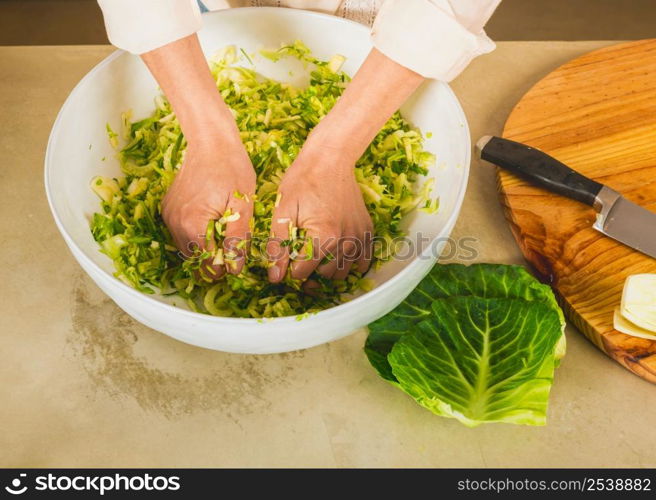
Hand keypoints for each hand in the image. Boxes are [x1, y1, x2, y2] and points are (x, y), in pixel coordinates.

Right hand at [162, 136, 254, 277]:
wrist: (210, 141)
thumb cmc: (232, 168)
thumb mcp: (243, 204)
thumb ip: (237, 238)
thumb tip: (234, 268)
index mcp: (193, 224)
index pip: (206, 264)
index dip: (223, 268)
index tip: (237, 263)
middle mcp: (174, 222)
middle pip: (193, 259)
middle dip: (212, 262)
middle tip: (232, 254)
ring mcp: (168, 215)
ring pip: (185, 248)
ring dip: (203, 250)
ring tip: (224, 239)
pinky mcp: (167, 208)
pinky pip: (180, 233)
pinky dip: (194, 237)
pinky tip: (211, 227)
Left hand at [267, 141, 372, 282]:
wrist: (330, 158)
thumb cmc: (303, 180)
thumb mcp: (283, 212)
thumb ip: (279, 247)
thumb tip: (275, 277)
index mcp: (324, 237)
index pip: (303, 272)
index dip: (289, 271)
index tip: (284, 262)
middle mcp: (346, 240)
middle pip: (325, 276)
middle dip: (309, 275)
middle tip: (298, 264)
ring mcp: (359, 236)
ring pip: (344, 272)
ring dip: (328, 272)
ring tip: (316, 261)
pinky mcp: (367, 230)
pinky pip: (364, 260)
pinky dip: (352, 265)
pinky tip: (338, 259)